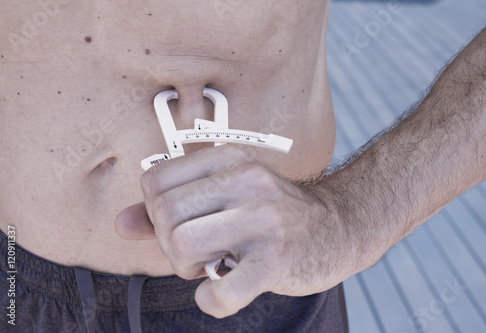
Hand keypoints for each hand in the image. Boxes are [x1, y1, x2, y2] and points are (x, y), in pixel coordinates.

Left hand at [115, 145, 354, 317]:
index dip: (157, 212)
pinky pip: (218, 293)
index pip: (155, 182)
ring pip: (180, 246)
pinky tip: (223, 290)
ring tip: (214, 264)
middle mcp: (246, 181)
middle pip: (165, 214)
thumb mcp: (222, 196)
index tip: (185, 223)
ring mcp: (263, 220)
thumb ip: (168, 207)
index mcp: (229, 159)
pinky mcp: (276, 260)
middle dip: (169, 242)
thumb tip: (120, 223)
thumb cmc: (270, 214)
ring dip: (187, 268)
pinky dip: (211, 300)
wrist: (335, 229)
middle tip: (199, 249)